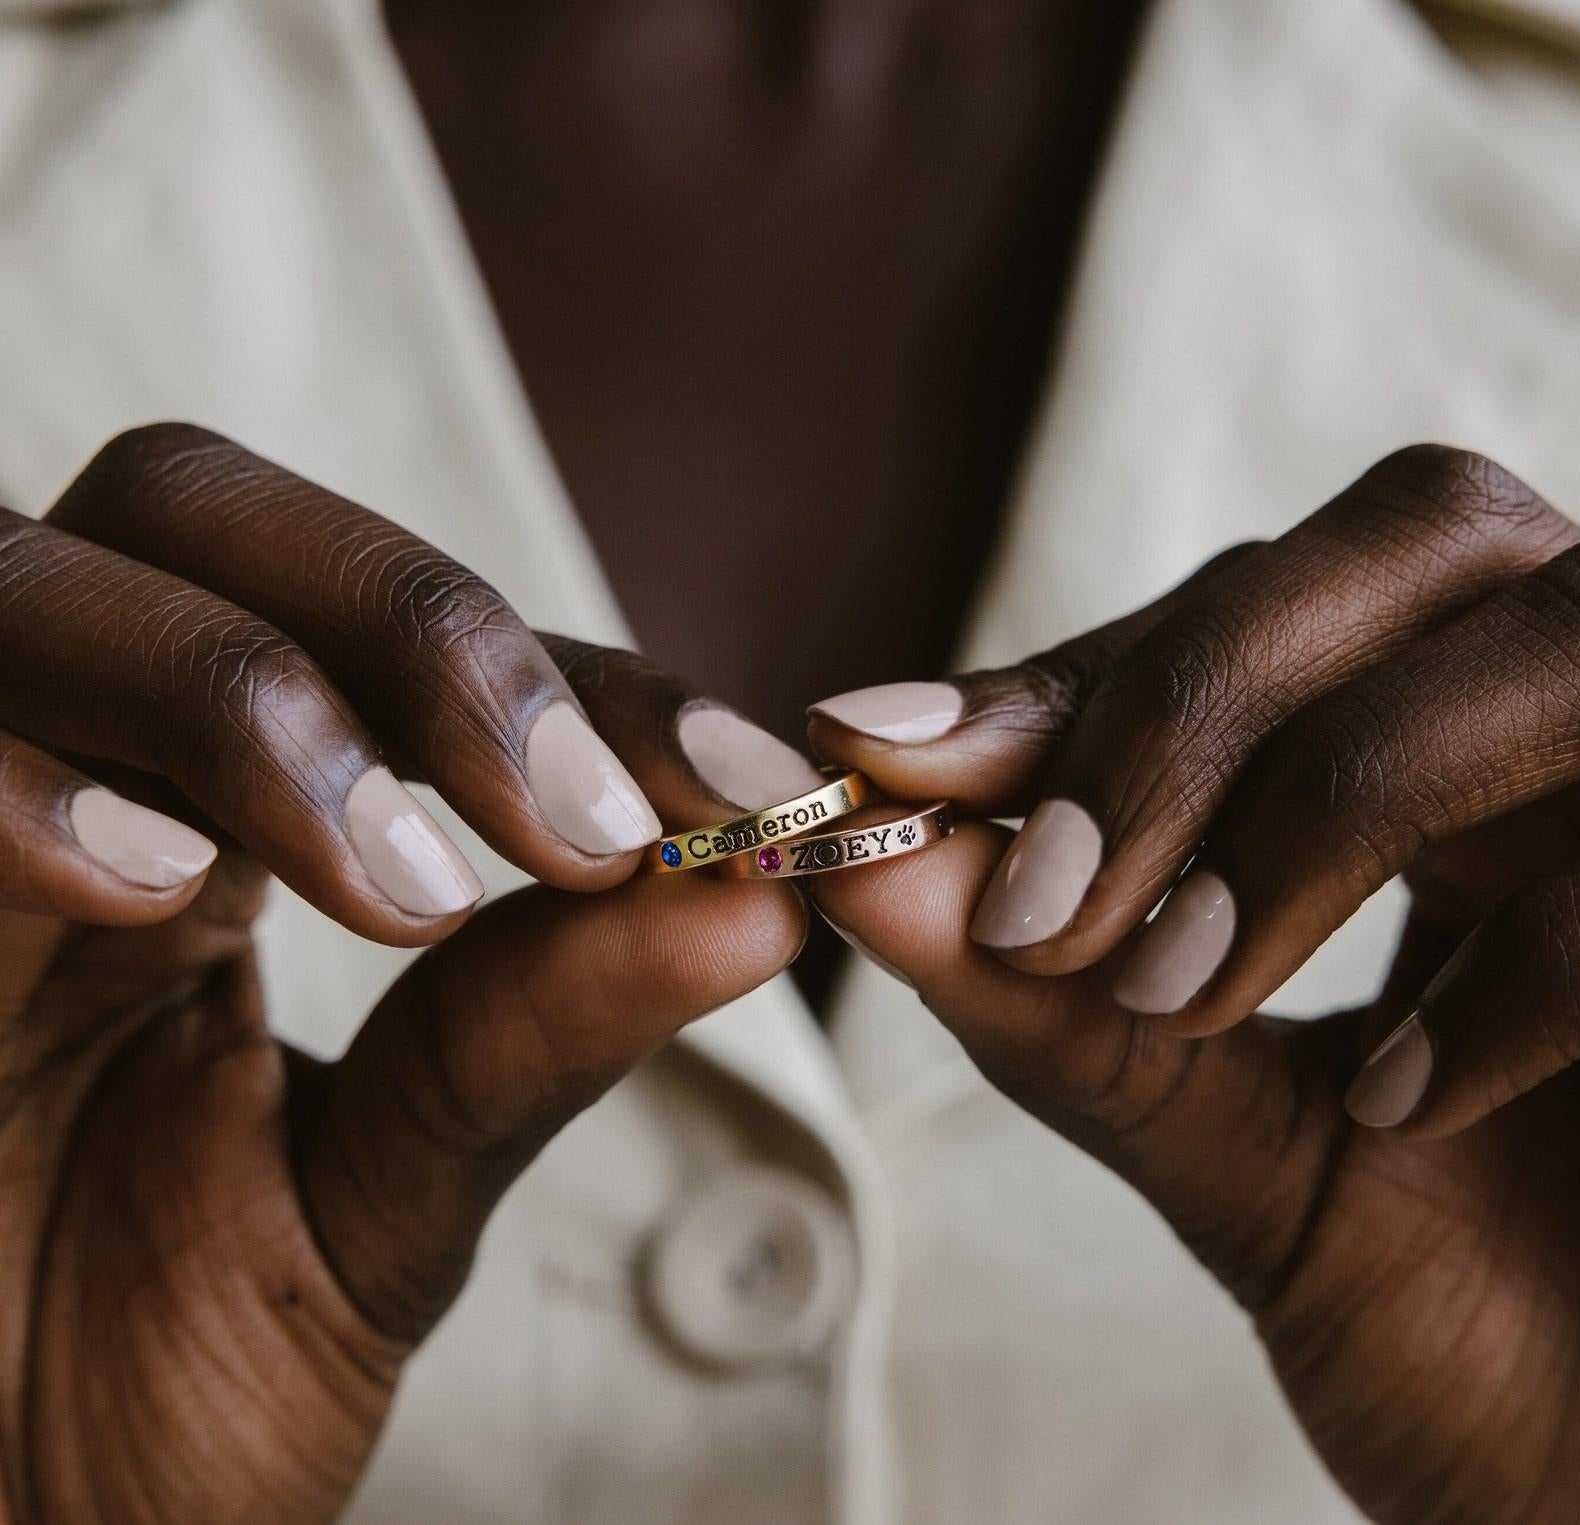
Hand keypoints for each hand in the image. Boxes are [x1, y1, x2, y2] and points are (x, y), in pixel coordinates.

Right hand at [0, 425, 805, 1522]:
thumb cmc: (156, 1379)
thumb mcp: (390, 1190)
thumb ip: (540, 1030)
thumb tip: (759, 895)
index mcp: (211, 812)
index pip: (404, 643)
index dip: (582, 684)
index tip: (743, 790)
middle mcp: (68, 765)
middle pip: (200, 505)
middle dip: (415, 630)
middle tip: (576, 819)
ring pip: (39, 581)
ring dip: (250, 696)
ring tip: (403, 880)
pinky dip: (19, 784)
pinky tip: (165, 893)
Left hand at [808, 445, 1579, 1524]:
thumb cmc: (1461, 1324)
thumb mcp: (1216, 1139)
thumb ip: (1052, 999)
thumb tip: (855, 861)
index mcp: (1448, 752)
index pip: (1250, 609)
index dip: (1074, 672)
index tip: (882, 750)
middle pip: (1417, 530)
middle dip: (1192, 700)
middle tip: (1044, 894)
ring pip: (1542, 640)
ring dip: (1321, 801)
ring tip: (1183, 987)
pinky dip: (1516, 965)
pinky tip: (1405, 1103)